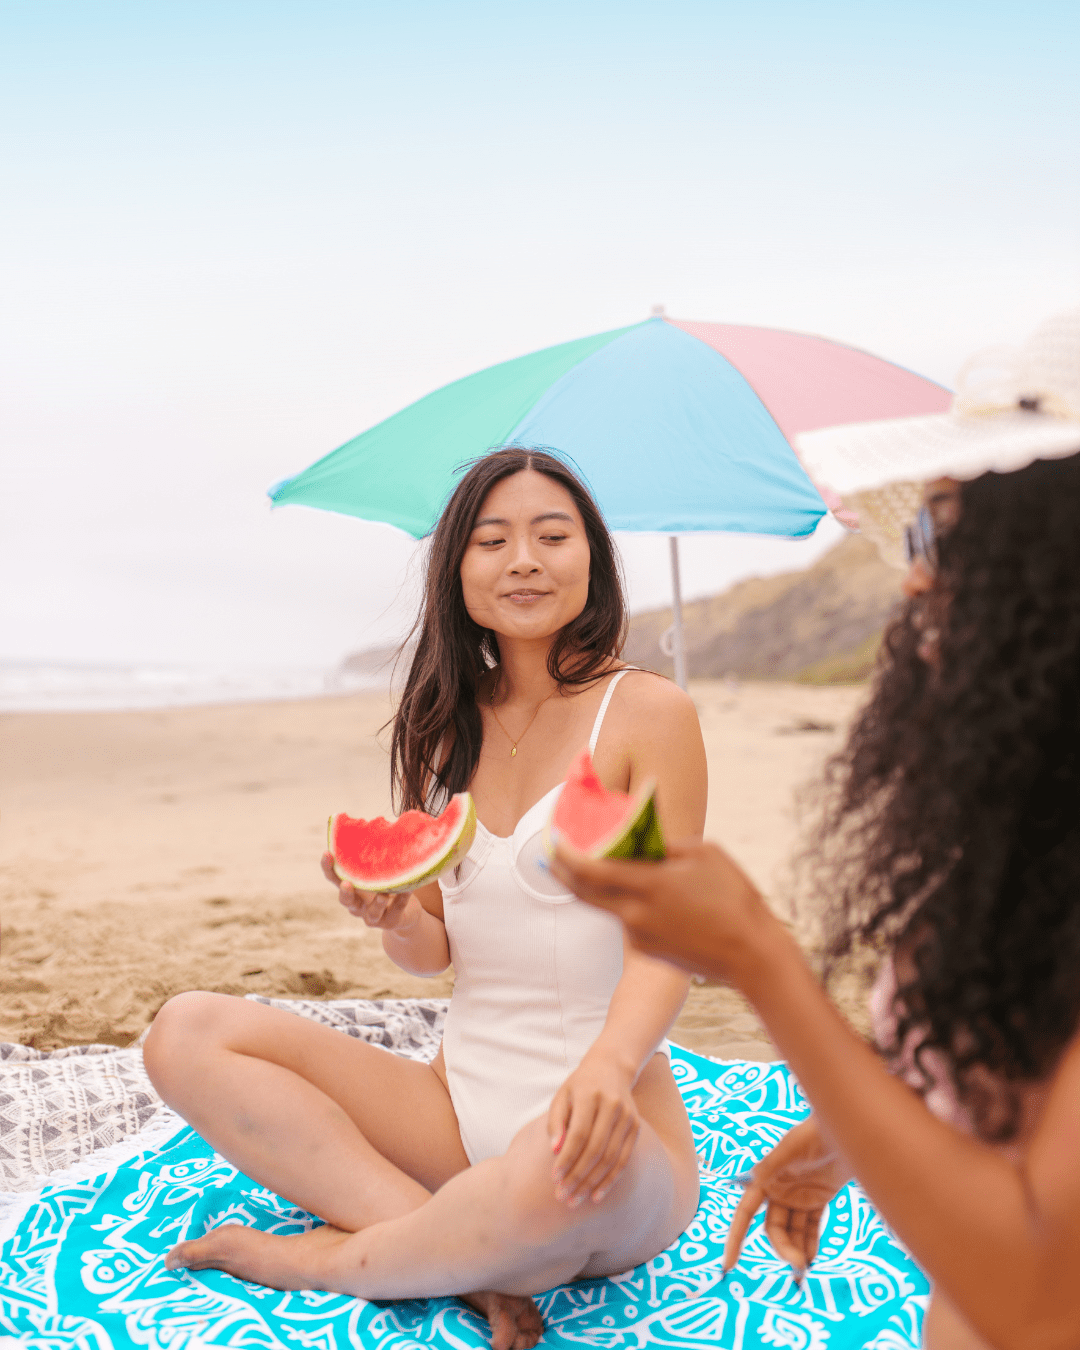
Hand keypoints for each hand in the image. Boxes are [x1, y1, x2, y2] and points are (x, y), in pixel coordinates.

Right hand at [320, 853, 419, 931]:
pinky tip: (408, 892)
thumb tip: (380, 820)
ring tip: (383, 894)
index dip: (328, 867)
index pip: (334, 877)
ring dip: (376, 903)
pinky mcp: (390, 922)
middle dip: (345, 893)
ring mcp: (373, 917)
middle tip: (347, 883)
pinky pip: (395, 911)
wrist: (405, 913)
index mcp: (353, 888)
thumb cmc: (388, 885)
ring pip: (369, 913)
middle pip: (346, 901)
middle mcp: (358, 904)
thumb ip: (376, 852)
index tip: (327, 853)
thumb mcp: (380, 869)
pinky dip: (401, 901)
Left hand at [547, 1054, 640, 1206]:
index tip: (553, 1179)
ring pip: (611, 1158)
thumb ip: (556, 1122)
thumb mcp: (562, 1096)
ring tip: (575, 1200)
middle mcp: (612, 1106)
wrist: (612, 1067)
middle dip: (578, 1176)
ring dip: (592, 1183)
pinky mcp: (635, 1127)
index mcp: (590, 1096)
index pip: (579, 1134)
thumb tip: (555, 1152)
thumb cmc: (579, 1086)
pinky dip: (610, 1180)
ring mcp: (627, 1117)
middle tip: (562, 1197)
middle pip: (596, 1149)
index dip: (567, 1158)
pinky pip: (624, 1159)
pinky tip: (596, 1195)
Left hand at [549, 838, 771, 981]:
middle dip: (561, 871)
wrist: (751, 955)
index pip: (592, 869)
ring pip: (604, 906)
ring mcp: (640, 935)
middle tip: (550, 853)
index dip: (566, 854)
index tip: (553, 838)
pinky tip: (630, 890)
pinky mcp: (646, 950)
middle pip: (583, 892)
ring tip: (584, 863)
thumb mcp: (705, 854)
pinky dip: (619, 902)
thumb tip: (645, 840)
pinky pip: (625, 920)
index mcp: (650, 884)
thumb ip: (668, 844)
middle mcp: (637, 913)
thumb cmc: (735, 898)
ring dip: (589, 886)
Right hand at [723, 1117, 851, 1280]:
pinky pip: (810, 1227)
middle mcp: (778, 1190)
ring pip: (792, 1232)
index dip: (735, 1238)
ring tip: (806, 1267)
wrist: (844, 1130)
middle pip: (773, 1229)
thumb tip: (750, 1181)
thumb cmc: (813, 1133)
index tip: (728, 1265)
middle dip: (782, 1248)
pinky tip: (812, 1257)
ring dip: (797, 1250)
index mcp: (766, 1179)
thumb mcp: (790, 1147)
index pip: (745, 1213)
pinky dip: (810, 1243)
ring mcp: (798, 1197)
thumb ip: (771, 1165)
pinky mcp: (817, 1199)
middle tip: (798, 1266)